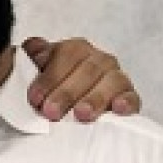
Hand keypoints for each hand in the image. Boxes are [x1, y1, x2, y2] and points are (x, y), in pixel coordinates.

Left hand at [22, 36, 138, 121]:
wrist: (70, 111)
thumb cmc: (50, 92)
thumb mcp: (35, 75)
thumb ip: (31, 60)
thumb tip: (31, 48)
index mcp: (75, 50)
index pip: (65, 55)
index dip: (49, 76)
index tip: (35, 98)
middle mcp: (97, 60)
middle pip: (87, 70)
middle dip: (67, 92)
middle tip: (51, 112)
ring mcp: (115, 77)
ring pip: (111, 81)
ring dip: (94, 98)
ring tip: (81, 114)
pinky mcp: (128, 97)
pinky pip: (132, 97)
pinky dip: (126, 102)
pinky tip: (117, 109)